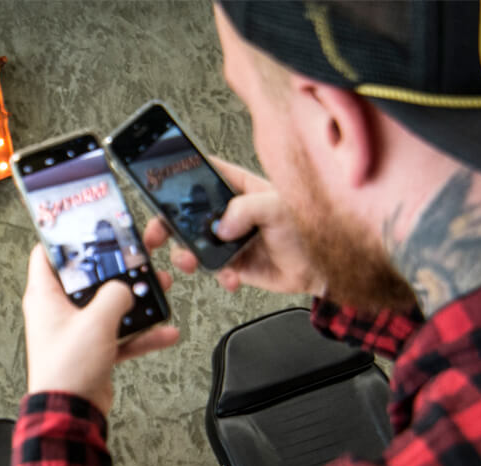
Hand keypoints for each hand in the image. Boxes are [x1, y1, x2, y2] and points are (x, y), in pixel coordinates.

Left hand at [22, 244, 179, 414]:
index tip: (90, 227)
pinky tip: (164, 331)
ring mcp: (76, 331)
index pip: (47, 254)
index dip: (66, 238)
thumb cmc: (67, 369)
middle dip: (116, 268)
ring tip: (158, 289)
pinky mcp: (92, 350)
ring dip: (135, 299)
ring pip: (108, 305)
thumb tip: (125, 288)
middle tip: (138, 256)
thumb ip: (115, 295)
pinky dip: (141, 334)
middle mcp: (58, 311)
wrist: (71, 413)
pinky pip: (120, 334)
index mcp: (45, 296)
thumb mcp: (96, 321)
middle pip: (88, 278)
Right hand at [142, 157, 324, 295]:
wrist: (323, 269)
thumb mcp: (278, 207)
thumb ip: (246, 209)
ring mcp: (232, 239)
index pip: (206, 173)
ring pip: (195, 244)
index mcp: (242, 188)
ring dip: (187, 255)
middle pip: (189, 213)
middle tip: (157, 233)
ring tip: (190, 260)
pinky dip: (219, 276)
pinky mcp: (235, 264)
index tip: (161, 180)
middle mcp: (233, 212)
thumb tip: (221, 226)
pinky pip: (215, 269)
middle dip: (169, 223)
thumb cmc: (311, 229)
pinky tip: (230, 276)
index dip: (182, 174)